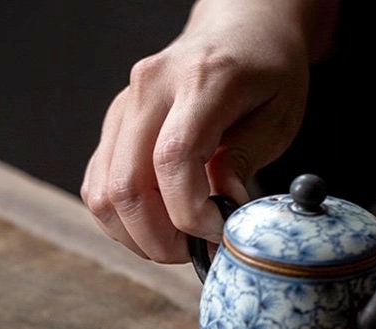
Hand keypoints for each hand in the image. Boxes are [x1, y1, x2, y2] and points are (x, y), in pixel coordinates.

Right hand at [81, 0, 337, 263]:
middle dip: (159, 239)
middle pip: (125, 185)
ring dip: (136, 236)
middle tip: (194, 252)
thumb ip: (246, 161)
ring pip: (102, 193)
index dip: (191, 214)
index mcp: (199, 82)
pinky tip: (156, 226)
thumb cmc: (265, 70)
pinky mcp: (114, 126)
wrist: (239, 29)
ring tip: (177, 244)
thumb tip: (222, 206)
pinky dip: (122, 221)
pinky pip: (97, 186)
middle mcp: (149, 90)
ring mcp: (123, 107)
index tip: (218, 233)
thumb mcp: (278, 115)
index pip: (172, 161)